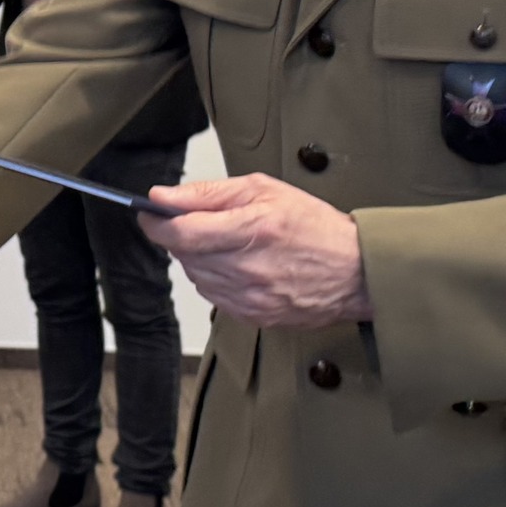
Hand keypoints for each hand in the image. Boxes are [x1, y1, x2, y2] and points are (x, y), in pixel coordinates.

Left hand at [139, 174, 371, 328]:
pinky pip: (214, 295)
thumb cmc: (316, 227)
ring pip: (196, 276)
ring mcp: (249, 297)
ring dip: (200, 258)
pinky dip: (217, 278)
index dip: (156, 223)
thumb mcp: (264, 190)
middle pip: (184, 255)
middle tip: (200, 223)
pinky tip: (240, 265)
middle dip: (181, 237)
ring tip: (229, 243)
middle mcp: (247, 268)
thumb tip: (164, 197)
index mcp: (251, 230)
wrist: (355, 271)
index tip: (150, 215)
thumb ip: (208, 193)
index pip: (180, 233)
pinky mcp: (252, 316)